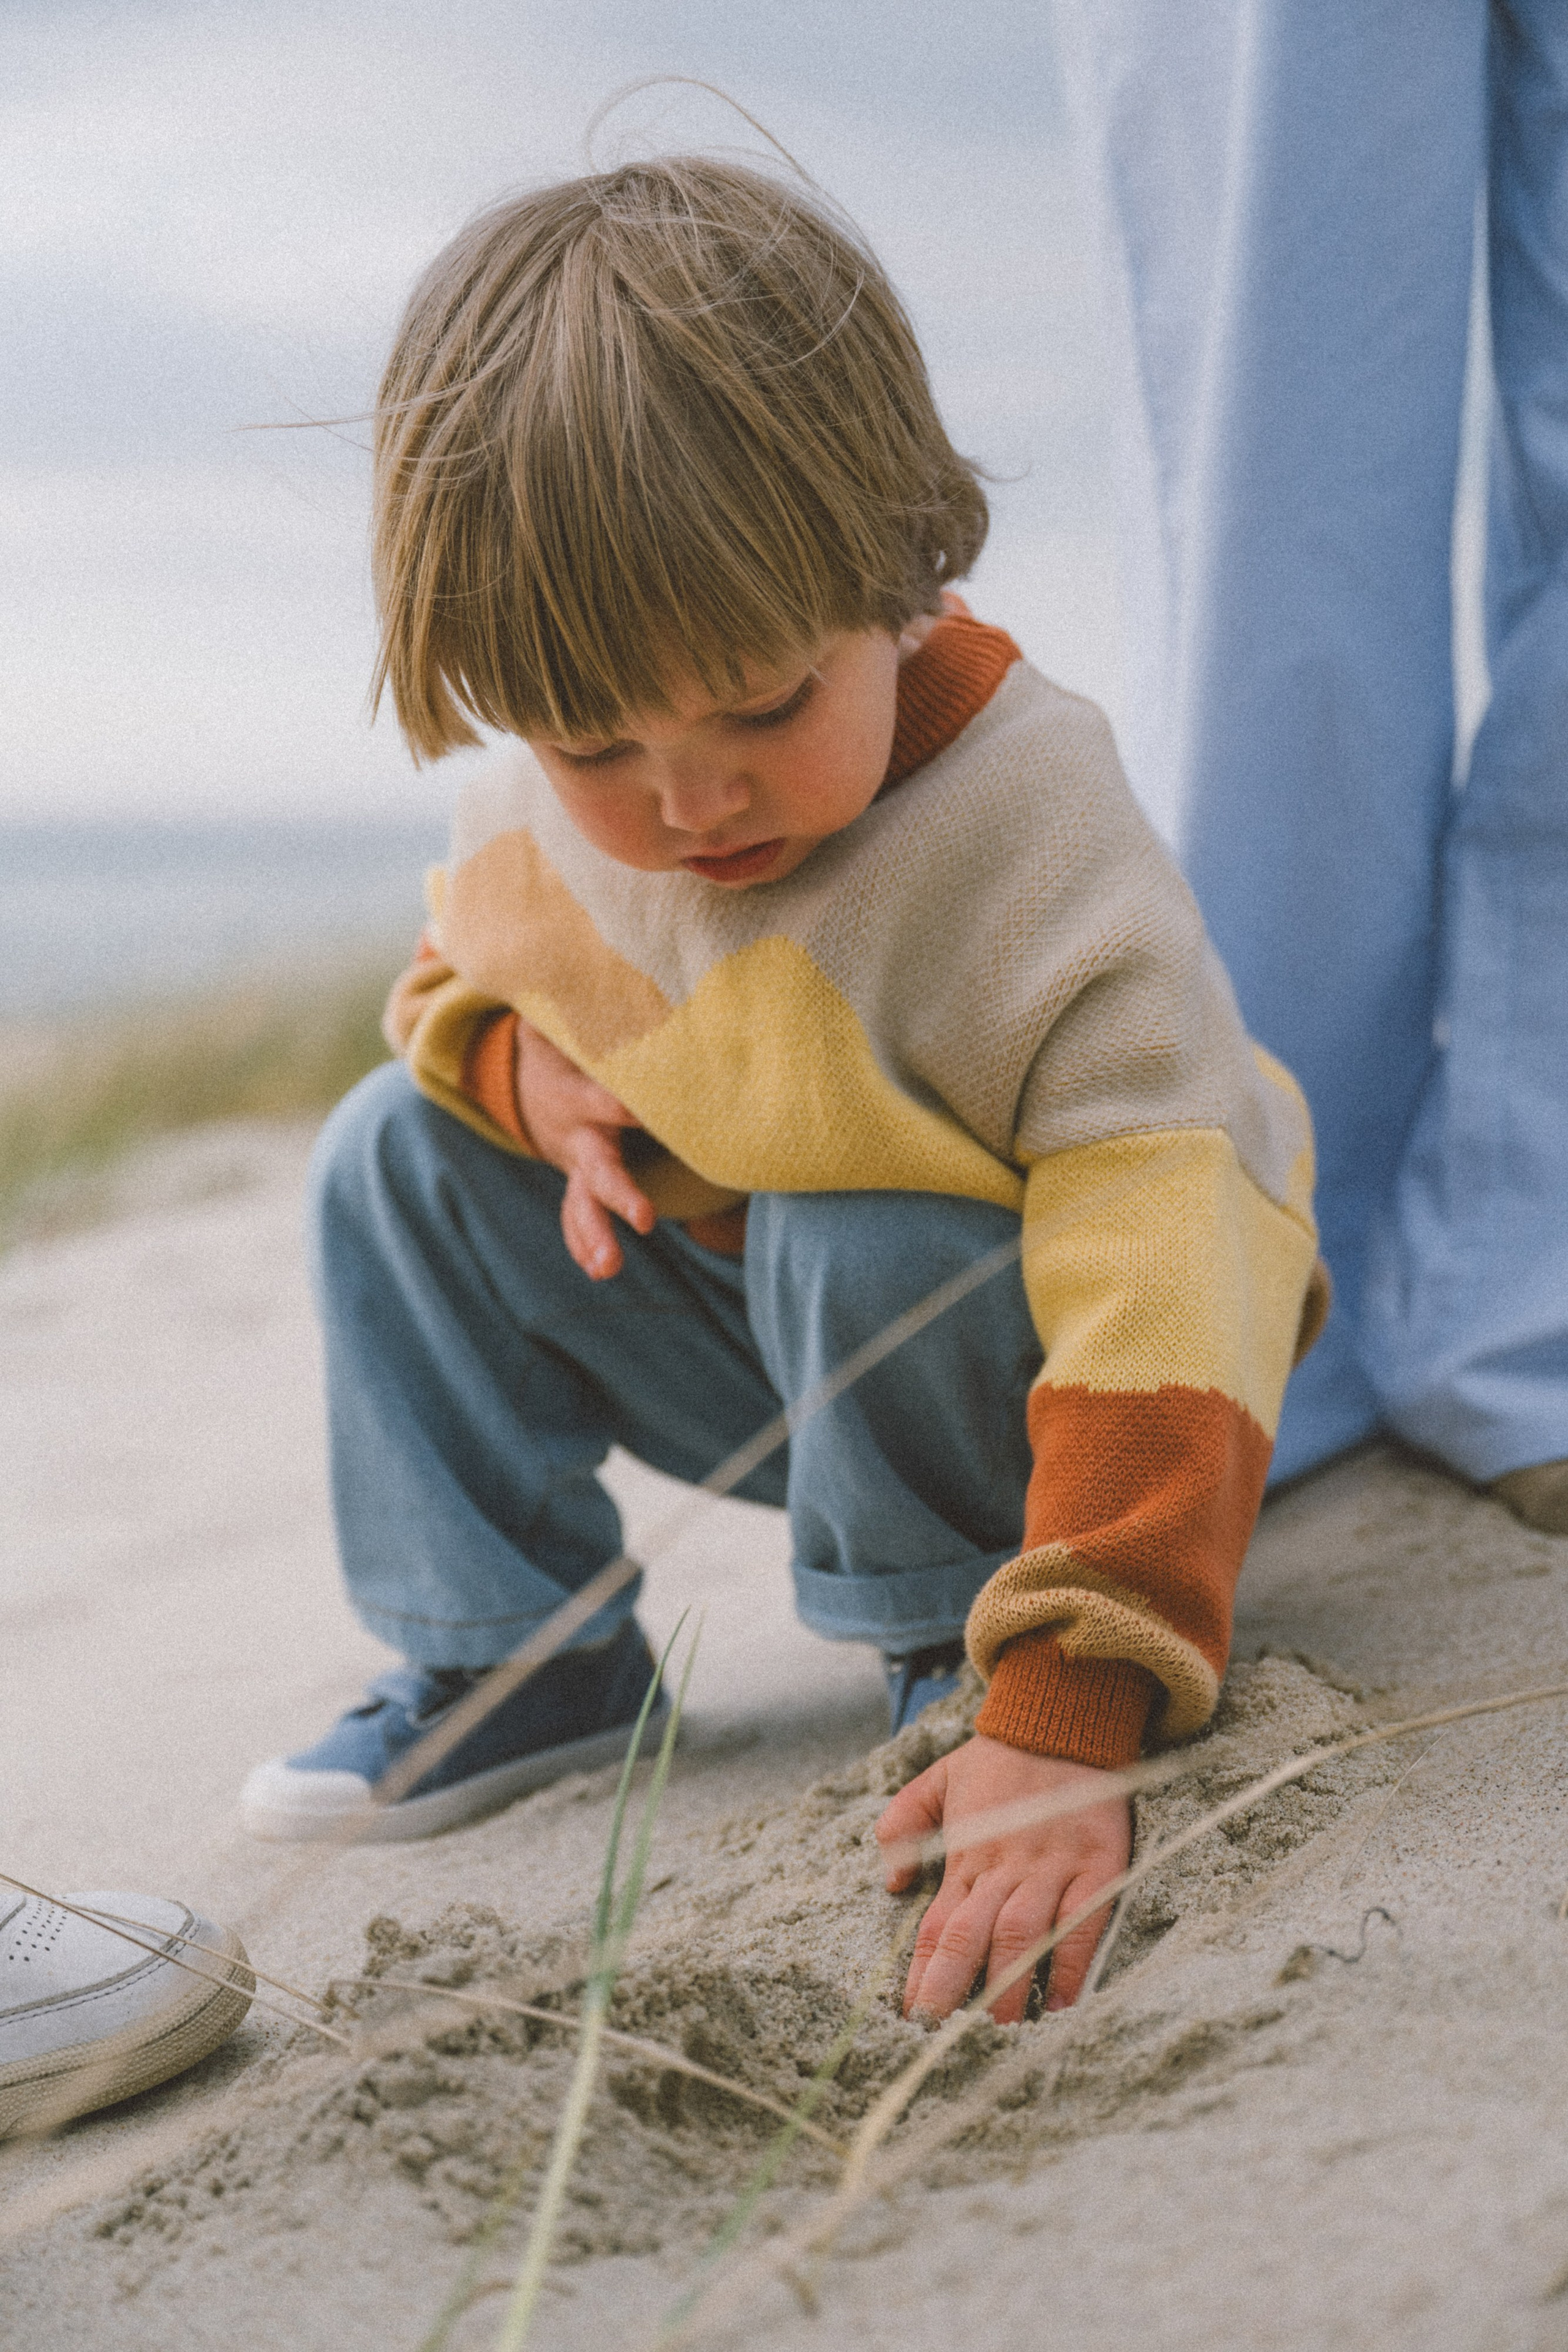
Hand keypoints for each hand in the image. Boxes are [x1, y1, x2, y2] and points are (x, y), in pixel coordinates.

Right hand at [511, 1019, 654, 1278]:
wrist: (526, 1080)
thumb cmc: (562, 1042)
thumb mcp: (559, 1018)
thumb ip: (577, 1002)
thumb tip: (593, 957)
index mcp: (577, 1094)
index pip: (605, 1100)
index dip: (624, 1106)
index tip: (650, 1114)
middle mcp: (576, 1135)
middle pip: (598, 1167)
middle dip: (619, 1192)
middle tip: (643, 1218)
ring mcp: (575, 1163)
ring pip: (583, 1203)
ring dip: (594, 1236)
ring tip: (609, 1269)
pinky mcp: (577, 1180)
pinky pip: (575, 1216)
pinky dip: (582, 1242)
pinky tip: (599, 1269)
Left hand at [875, 1734, 1130, 2023]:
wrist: (1062, 1716)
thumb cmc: (998, 1757)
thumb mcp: (937, 1779)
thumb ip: (902, 1825)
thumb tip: (891, 1885)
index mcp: (966, 1854)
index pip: (935, 1925)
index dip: (921, 1973)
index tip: (909, 2016)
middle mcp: (1005, 1865)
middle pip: (972, 1937)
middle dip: (954, 1990)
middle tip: (940, 2038)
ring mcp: (1052, 1866)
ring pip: (1023, 1935)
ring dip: (1009, 1985)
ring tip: (997, 2032)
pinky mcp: (1098, 1864)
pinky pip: (1084, 1921)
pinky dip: (1072, 1962)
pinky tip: (1062, 1999)